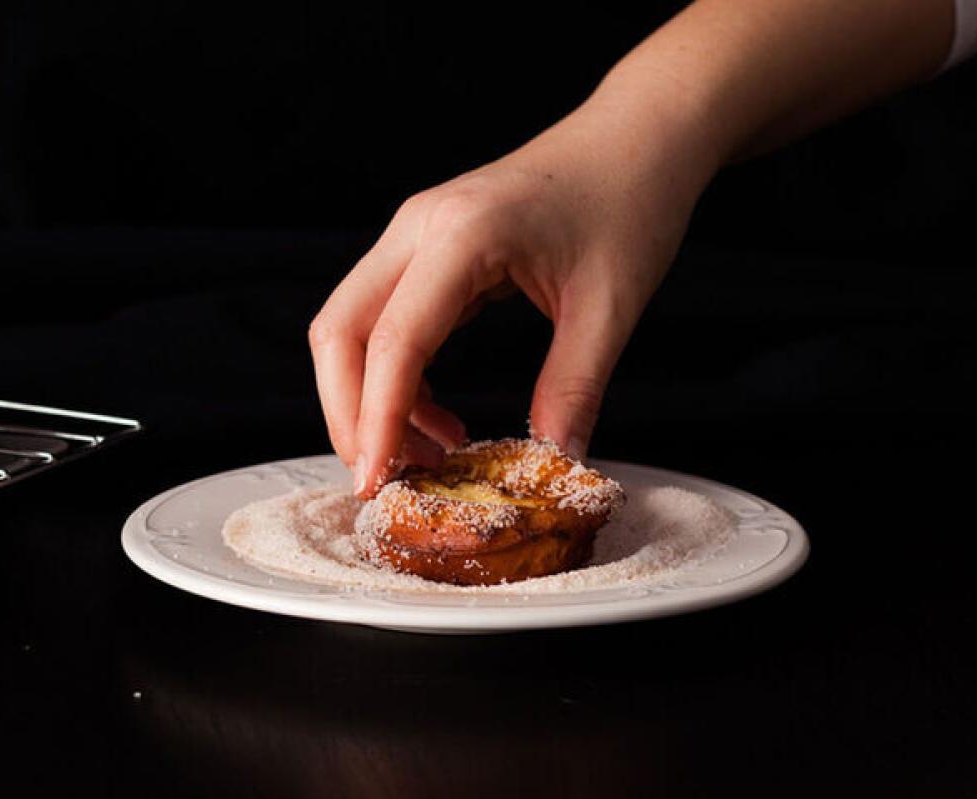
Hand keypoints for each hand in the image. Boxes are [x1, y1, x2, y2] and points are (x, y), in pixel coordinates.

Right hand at [307, 98, 716, 497]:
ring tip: (429, 458)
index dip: (378, 419)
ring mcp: (416, 235)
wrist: (637, 136)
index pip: (394, 340)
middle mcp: (420, 228)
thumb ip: (574, 388)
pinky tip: (442, 420)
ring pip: (351, 327)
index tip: (379, 483)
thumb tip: (553, 467)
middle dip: (348, 414)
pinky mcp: (426, 250)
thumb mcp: (611, 306)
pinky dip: (398, 379)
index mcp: (463, 233)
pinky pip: (385, 322)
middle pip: (339, 331)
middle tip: (384, 482)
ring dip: (370, 400)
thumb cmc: (630, 202)